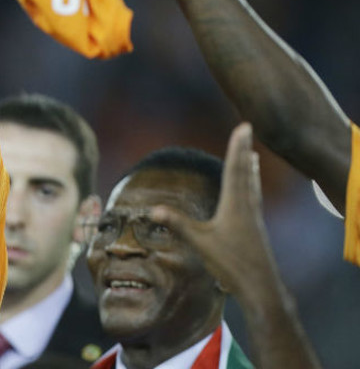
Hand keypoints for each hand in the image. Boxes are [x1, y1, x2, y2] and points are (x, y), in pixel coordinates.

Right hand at [149, 123, 278, 296]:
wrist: (261, 287)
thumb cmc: (231, 263)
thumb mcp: (200, 242)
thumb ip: (178, 223)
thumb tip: (153, 209)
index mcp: (236, 205)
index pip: (235, 168)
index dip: (237, 147)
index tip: (243, 126)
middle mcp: (248, 207)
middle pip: (246, 173)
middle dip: (244, 152)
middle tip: (247, 133)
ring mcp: (254, 219)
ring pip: (252, 187)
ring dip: (250, 170)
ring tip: (253, 158)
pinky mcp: (256, 231)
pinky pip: (253, 200)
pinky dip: (251, 188)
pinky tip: (250, 197)